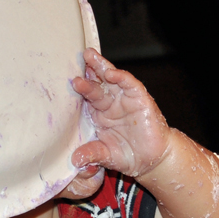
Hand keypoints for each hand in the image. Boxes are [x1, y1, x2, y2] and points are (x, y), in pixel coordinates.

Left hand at [70, 49, 170, 178]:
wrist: (154, 159)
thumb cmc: (129, 155)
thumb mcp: (106, 156)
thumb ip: (92, 154)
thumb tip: (75, 161)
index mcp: (99, 115)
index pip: (86, 98)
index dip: (78, 90)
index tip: (65, 83)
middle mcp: (110, 104)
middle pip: (96, 84)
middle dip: (87, 73)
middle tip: (75, 61)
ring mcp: (125, 100)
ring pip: (111, 79)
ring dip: (101, 67)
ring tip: (89, 56)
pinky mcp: (140, 99)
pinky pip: (129, 84)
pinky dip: (121, 77)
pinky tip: (110, 73)